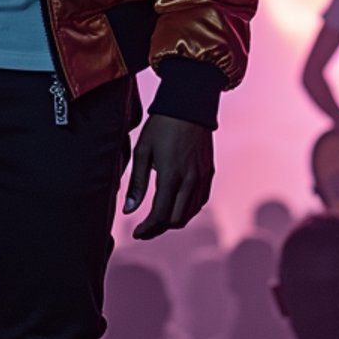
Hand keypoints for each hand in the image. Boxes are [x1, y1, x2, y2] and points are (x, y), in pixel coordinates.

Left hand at [122, 114, 214, 238]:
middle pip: (176, 220)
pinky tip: (175, 206)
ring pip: (190, 214)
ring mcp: (202, 178)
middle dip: (159, 229)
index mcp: (171, 176)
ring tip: (157, 219)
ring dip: (173, 221)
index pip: (160, 215)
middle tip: (144, 228)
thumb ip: (137, 183)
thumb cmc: (161, 126)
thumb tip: (129, 210)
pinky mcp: (209, 174)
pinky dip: (187, 210)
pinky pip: (200, 202)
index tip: (136, 232)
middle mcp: (190, 181)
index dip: (147, 229)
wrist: (189, 106)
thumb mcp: (142, 151)